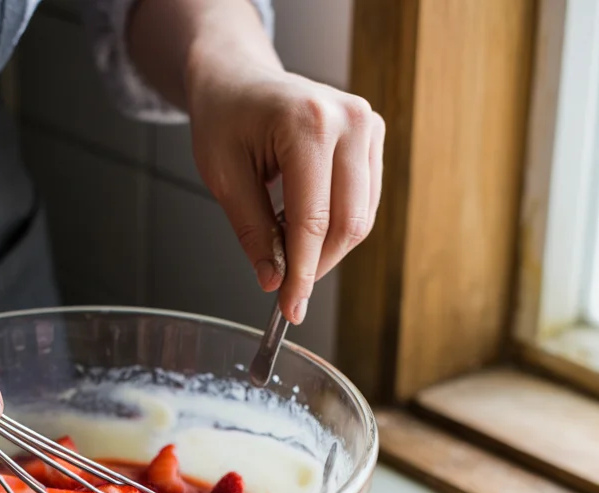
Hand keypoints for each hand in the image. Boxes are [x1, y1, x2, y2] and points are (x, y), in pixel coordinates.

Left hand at [186, 66, 384, 324]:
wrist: (238, 78)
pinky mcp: (375, 135)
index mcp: (307, 123)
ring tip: (285, 244)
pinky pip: (365, 201)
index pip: (313, 219)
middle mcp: (349, 120)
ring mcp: (368, 125)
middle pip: (348, 223)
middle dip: (317, 265)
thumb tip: (273, 280)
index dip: (302, 273)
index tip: (290, 308)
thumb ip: (252, 230)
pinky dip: (336, 225)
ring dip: (326, 247)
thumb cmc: (225, 117)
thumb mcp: (223, 176)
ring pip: (361, 218)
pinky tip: (303, 224)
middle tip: (285, 289)